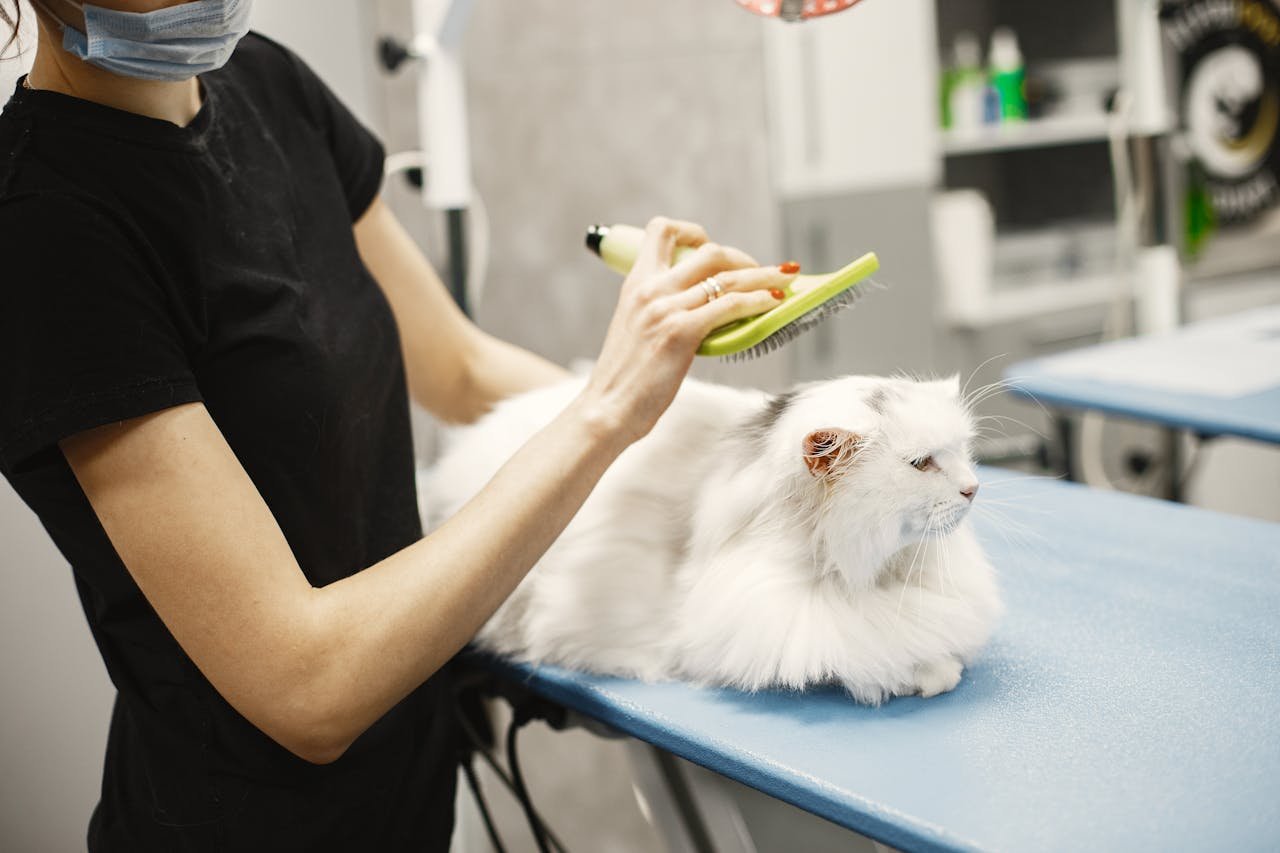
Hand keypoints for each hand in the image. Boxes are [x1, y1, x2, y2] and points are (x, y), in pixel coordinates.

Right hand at [574, 216, 798, 446]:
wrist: (607, 408)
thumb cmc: (624, 379)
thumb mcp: (634, 329)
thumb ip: (660, 311)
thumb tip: (698, 309)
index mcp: (635, 284)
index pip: (662, 230)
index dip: (692, 232)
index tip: (710, 247)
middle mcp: (650, 289)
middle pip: (709, 251)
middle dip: (743, 258)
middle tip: (761, 272)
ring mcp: (666, 309)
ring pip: (728, 277)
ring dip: (765, 276)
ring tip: (786, 280)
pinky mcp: (681, 332)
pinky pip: (730, 306)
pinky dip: (757, 301)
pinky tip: (772, 304)